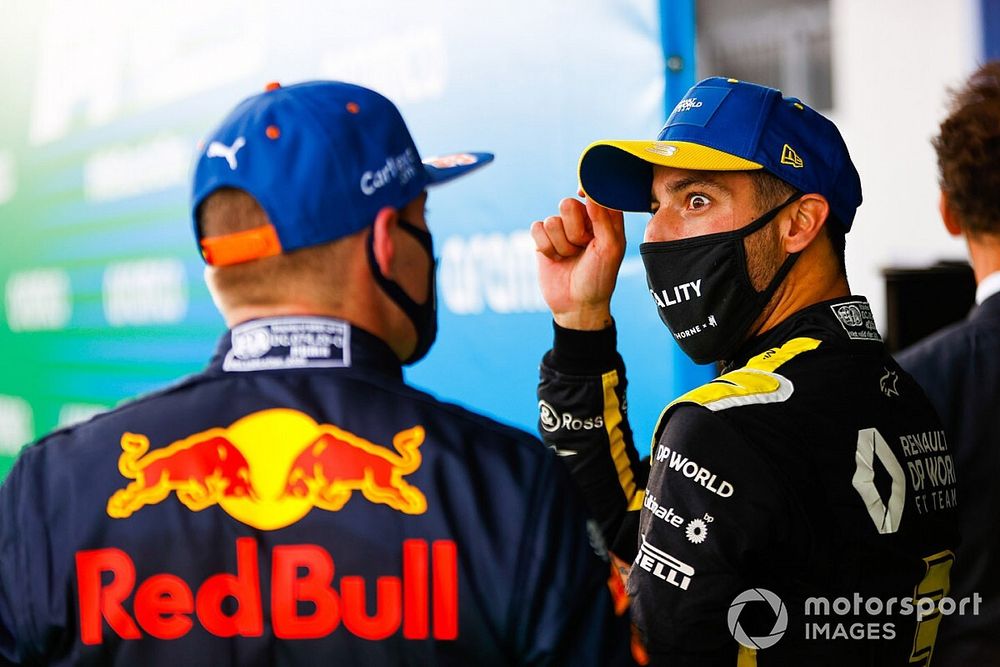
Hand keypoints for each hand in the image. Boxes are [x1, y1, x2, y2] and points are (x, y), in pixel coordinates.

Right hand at [530, 196, 625, 329]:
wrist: (576, 305)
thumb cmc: (599, 278)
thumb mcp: (610, 249)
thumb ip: (604, 218)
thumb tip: (590, 193)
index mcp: (603, 218)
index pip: (593, 194)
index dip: (589, 202)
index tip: (591, 221)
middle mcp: (582, 220)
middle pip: (567, 204)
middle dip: (573, 231)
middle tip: (582, 247)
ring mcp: (561, 229)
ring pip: (551, 220)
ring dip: (560, 245)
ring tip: (570, 257)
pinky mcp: (543, 239)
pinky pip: (536, 228)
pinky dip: (545, 247)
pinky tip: (555, 259)